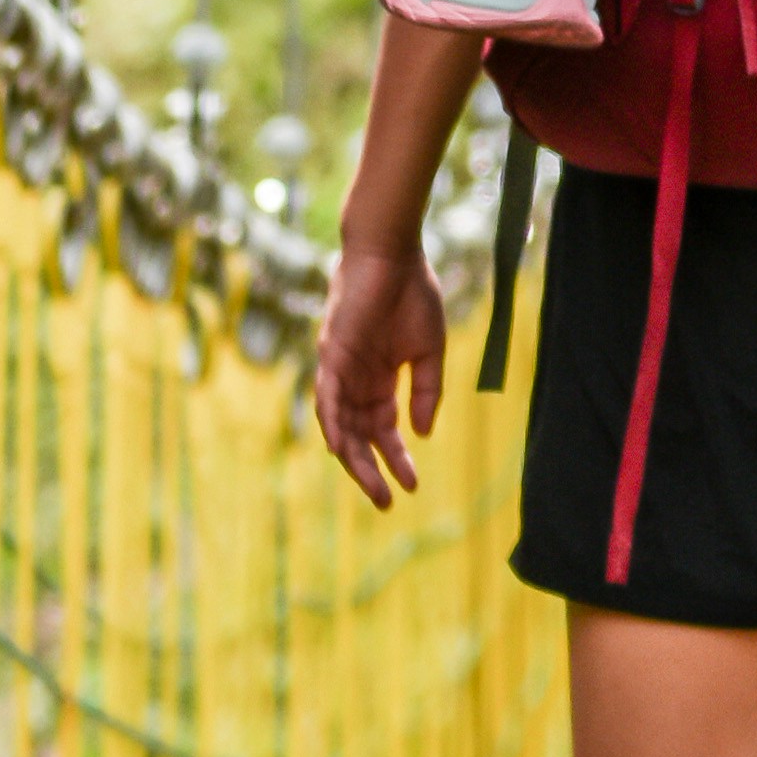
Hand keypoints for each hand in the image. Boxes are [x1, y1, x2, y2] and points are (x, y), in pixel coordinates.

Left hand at [315, 232, 446, 506]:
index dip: (397, 458)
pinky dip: (332, 422)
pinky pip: (327, 395)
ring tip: (369, 484)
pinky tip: (341, 448)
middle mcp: (356, 380)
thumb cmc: (412, 294)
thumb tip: (422, 432)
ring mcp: (341, 368)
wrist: (393, 254)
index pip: (383, 430)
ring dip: (352, 457)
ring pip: (339, 424)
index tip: (413, 485)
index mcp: (379, 380)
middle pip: (358, 436)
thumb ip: (427, 391)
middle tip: (386, 502)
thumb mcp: (429, 351)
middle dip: (371, 470)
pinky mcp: (332, 353)